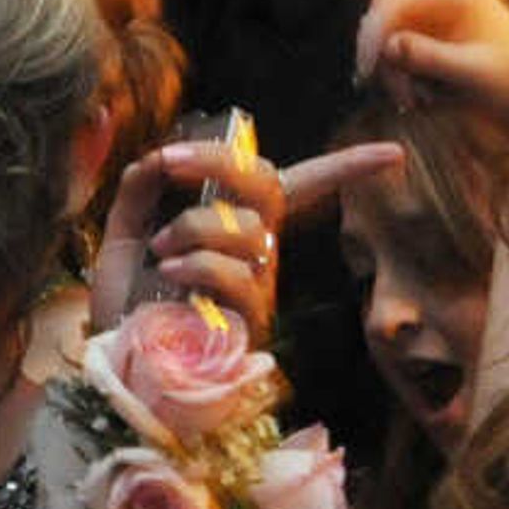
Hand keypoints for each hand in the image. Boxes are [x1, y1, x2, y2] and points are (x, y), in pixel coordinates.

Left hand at [87, 129, 405, 335]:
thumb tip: (154, 159)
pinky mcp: (249, 322)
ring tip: (159, 251)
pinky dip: (197, 264)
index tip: (393, 155)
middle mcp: (259, 253)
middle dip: (218, 161)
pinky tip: (169, 276)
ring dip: (192, 228)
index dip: (347, 168)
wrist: (115, 353)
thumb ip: (141, 188)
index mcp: (239, 224)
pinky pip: (237, 274)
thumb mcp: (127, 231)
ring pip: (247, 230)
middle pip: (268, 187)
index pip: (303, 188)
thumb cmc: (127, 297)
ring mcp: (258, 287)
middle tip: (167, 160)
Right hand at [355, 0, 508, 121]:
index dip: (373, 37)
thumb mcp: (474, 73)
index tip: (368, 73)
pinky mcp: (421, 15)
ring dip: (393, 70)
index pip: (393, 1)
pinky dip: (399, 69)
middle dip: (385, 60)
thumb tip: (389, 45)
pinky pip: (391, 40)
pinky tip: (419, 91)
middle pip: (383, 15)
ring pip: (383, 32)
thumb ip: (432, 58)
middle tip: (404, 101)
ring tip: (418, 102)